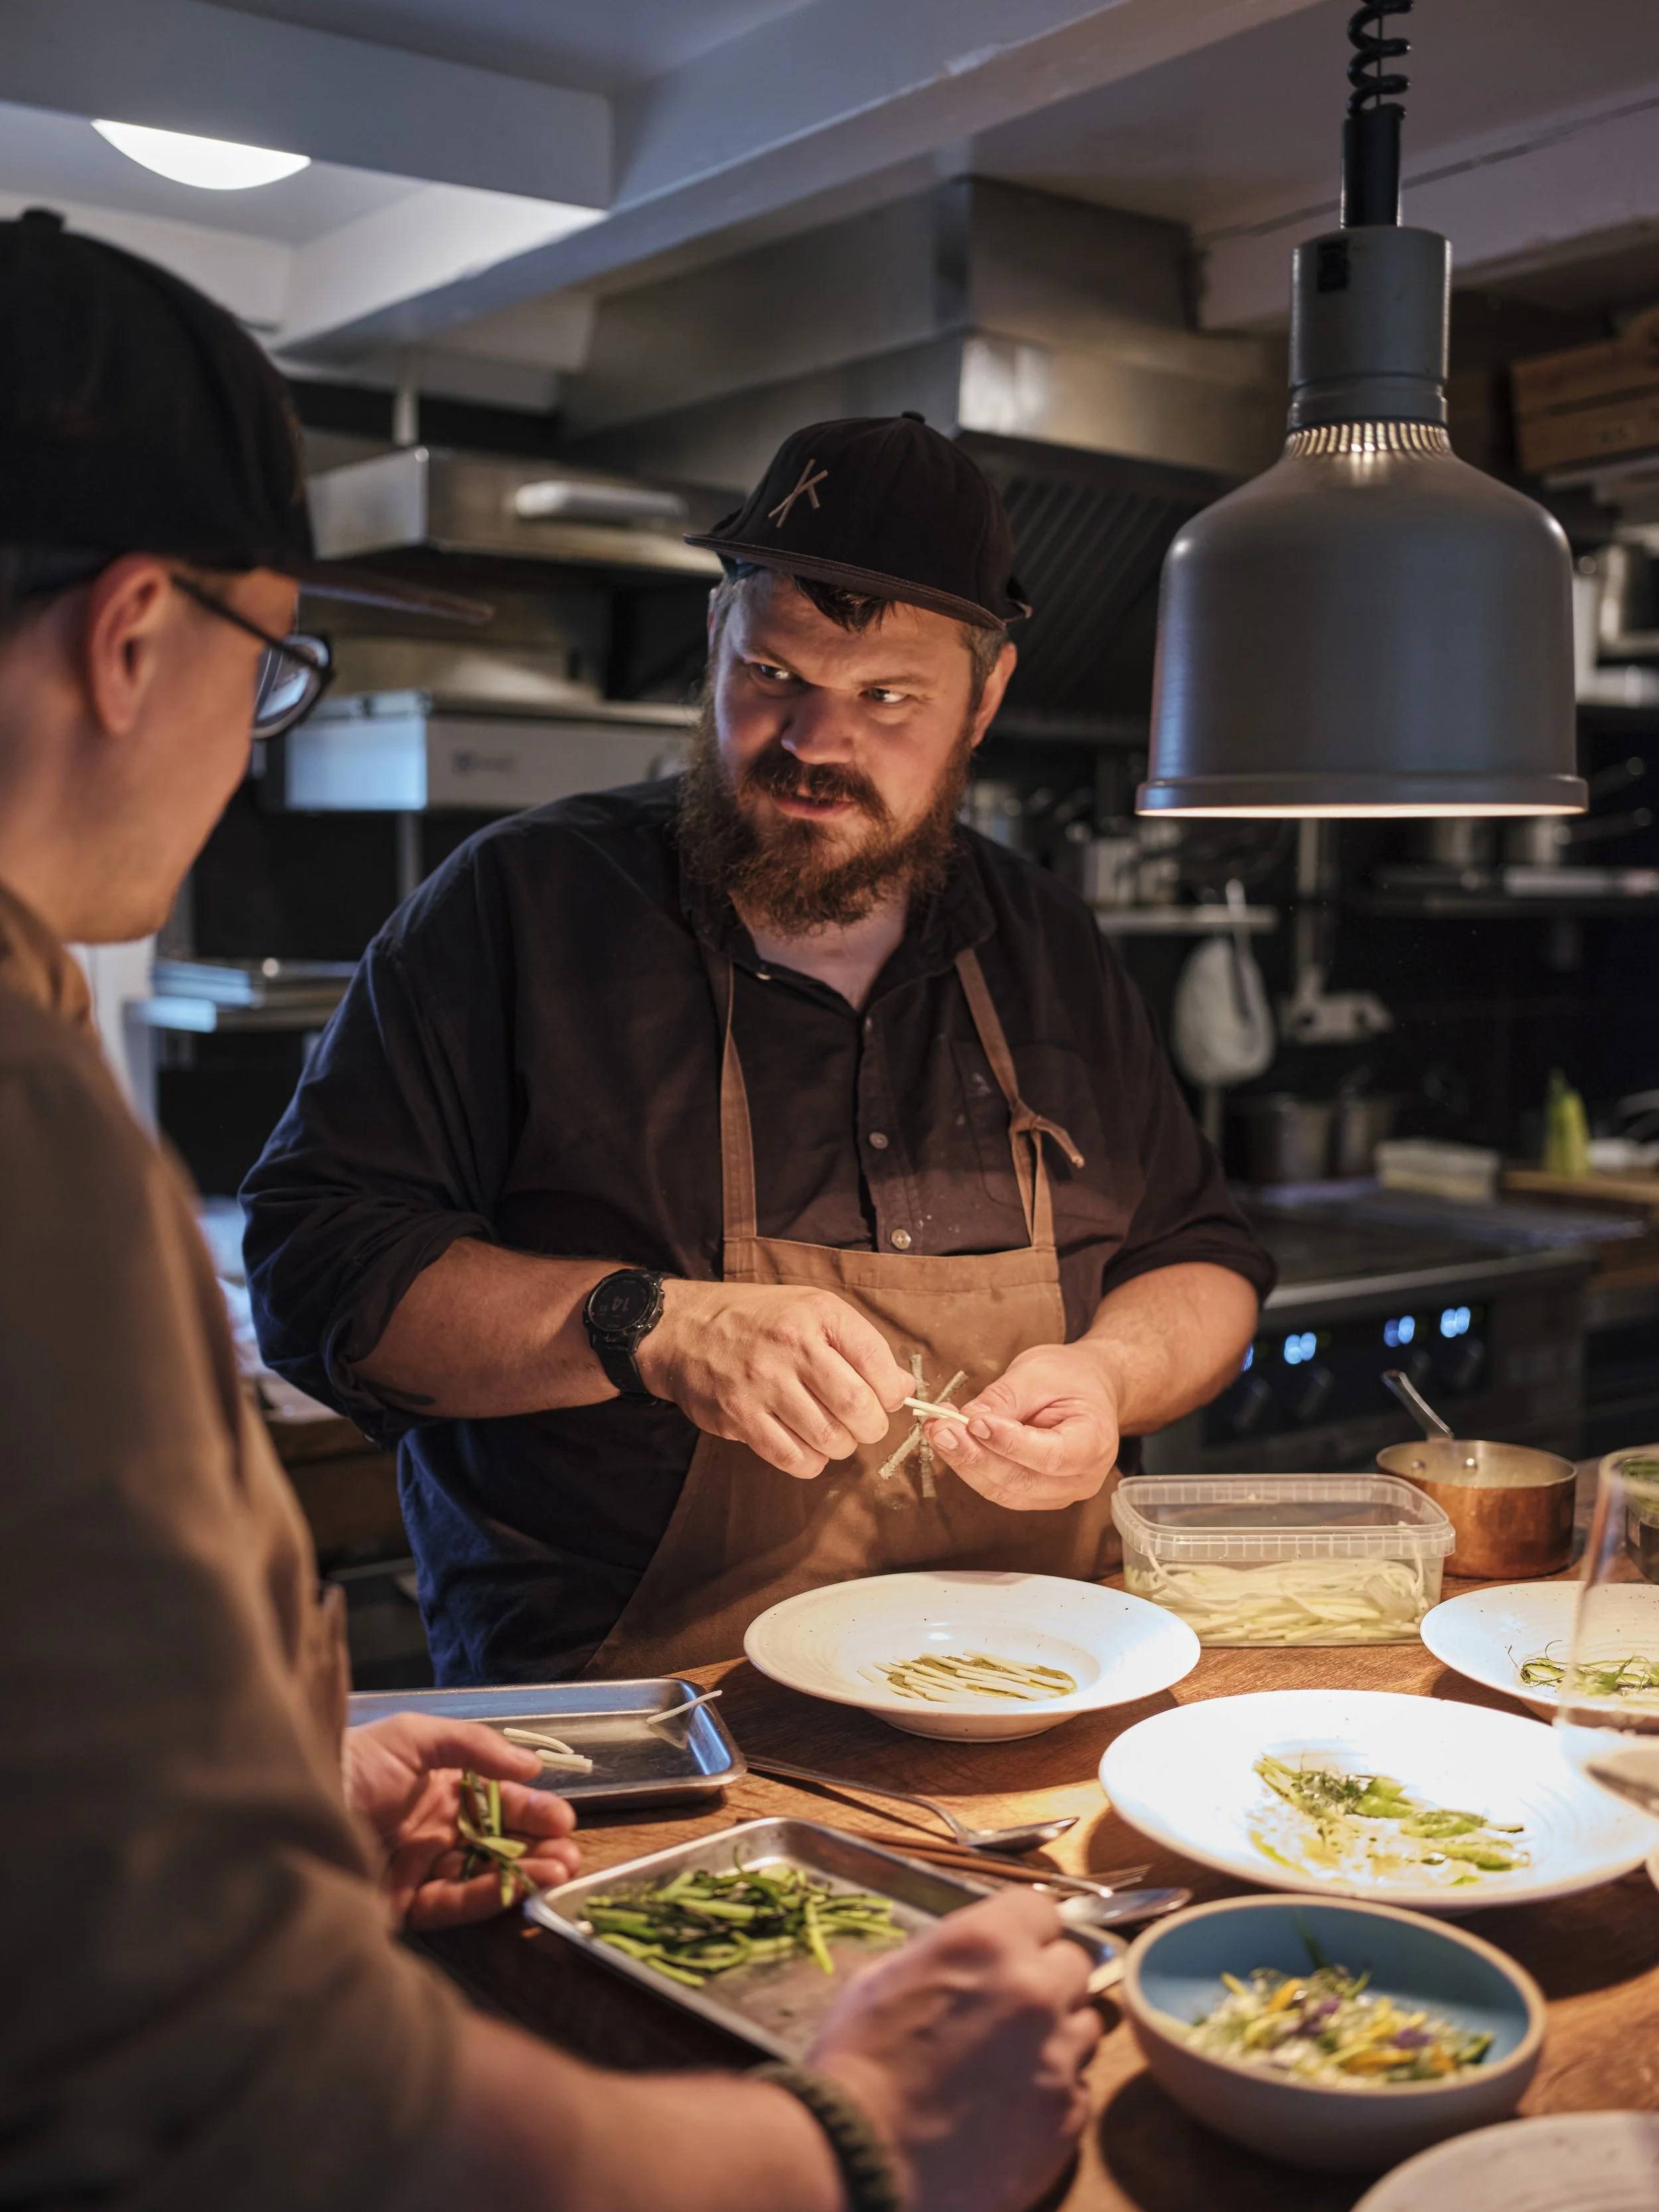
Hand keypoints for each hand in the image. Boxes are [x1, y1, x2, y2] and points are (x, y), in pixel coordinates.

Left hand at [342, 1712, 581, 1930]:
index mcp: (438, 1787)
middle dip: (537, 1845)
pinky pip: (453, 1903)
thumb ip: (475, 1747)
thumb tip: (532, 1768)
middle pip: (496, 1840)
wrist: (295, 1808)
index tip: (564, 1818)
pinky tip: (518, 1885)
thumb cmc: (354, 1763)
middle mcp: (434, 1828)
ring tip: (559, 1870)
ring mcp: (419, 1868)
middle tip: (570, 1853)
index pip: (497, 1800)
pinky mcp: (403, 1906)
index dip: (531, 1809)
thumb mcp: (414, 1737)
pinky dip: (488, 1895)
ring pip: (483, 1873)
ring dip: (523, 1872)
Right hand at [636, 1279, 911, 1479]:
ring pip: (828, 1439)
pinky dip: (811, 1462)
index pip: (876, 1361)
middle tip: (863, 1424)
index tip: (885, 1398)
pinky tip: (807, 1446)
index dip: (892, 1391)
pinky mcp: (738, 1417)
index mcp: (817, 1314)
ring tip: (833, 1433)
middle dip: (871, 1426)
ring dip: (841, 1446)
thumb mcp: (812, 1311)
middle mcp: (790, 1346)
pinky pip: (792, 1459)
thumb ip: (859, 1345)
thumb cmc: (759, 1322)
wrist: (684, 1330)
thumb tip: (902, 1387)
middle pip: (856, 1406)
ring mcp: (762, 1384)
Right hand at [809, 1890, 1100, 2211]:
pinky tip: (1011, 2107)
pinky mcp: (1066, 2117)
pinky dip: (1053, 2092)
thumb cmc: (857, 2065)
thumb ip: (943, 1956)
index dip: (1025, 1931)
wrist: (861, 2160)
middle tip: (1010, 2009)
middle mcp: (1034, 1989)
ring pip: (1084, 2026)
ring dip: (1056, 2035)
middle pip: (1073, 1964)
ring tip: (1010, 2063)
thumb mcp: (884, 1979)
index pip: (1041, 1910)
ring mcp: (1057, 2055)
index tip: (1012, 1950)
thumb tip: (966, 1961)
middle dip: (1046, 1980)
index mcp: (987, 1943)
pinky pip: (1078, 2088)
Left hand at [927, 1339, 1119, 1509]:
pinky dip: (971, 1468)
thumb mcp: (1037, 1373)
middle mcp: (1081, 1479)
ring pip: (1005, 1491)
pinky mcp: (1036, 1495)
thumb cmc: (1069, 1376)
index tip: (974, 1422)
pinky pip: (1000, 1489)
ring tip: (938, 1432)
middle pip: (1022, 1481)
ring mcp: (1059, 1493)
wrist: (1088, 1387)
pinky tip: (951, 1443)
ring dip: (966, 1463)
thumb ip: (1004, 1399)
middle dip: (975, 1456)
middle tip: (941, 1428)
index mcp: (1094, 1443)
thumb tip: (966, 1420)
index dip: (1010, 1444)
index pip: (1051, 1456)